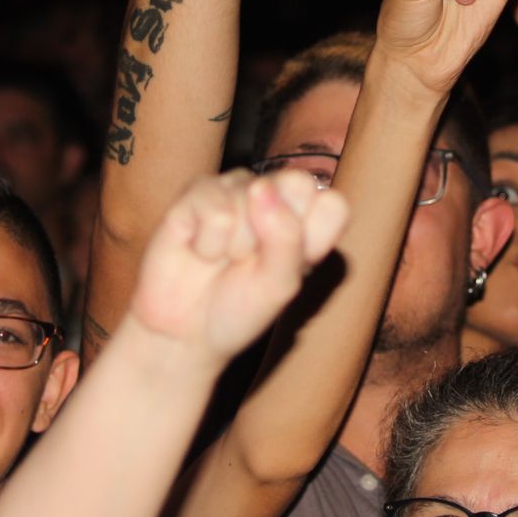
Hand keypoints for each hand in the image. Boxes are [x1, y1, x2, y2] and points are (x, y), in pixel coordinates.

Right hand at [127, 169, 347, 358]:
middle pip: (297, 183)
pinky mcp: (197, 191)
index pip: (332, 205)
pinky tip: (199, 250)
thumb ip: (286, 238)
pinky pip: (214, 208)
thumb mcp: (278, 286)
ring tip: (221, 260)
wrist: (184, 333)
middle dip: (274, 232)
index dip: (313, 240)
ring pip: (250, 196)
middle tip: (252, 260)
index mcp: (305, 218)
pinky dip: (207, 243)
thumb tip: (261, 189)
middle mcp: (273, 195)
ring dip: (235, 246)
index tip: (287, 268)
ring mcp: (234, 188)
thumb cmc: (239, 308)